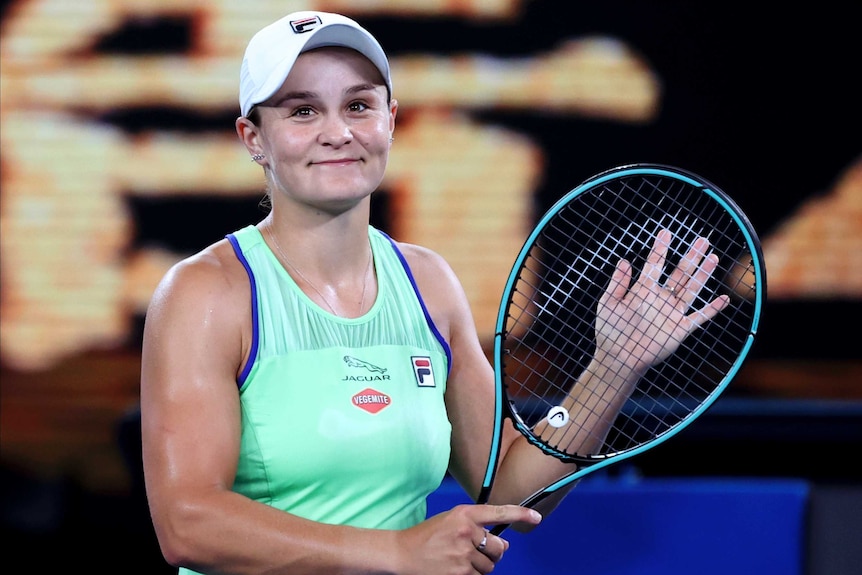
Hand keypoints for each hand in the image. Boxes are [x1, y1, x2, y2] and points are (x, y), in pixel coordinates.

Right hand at [395, 504, 540, 573]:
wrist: (403, 553)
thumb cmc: (427, 536)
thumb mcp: (450, 521)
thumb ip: (477, 527)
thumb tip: (504, 544)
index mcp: (463, 514)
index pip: (498, 512)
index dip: (520, 514)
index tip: (536, 516)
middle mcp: (466, 531)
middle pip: (498, 547)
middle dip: (493, 552)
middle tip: (475, 551)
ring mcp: (463, 554)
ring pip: (490, 565)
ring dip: (480, 566)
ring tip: (459, 560)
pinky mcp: (460, 573)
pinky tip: (456, 568)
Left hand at [595, 229, 728, 375]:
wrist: (618, 359)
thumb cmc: (609, 332)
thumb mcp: (608, 304)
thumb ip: (617, 284)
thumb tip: (624, 261)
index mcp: (643, 290)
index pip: (654, 264)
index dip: (660, 249)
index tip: (666, 232)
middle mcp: (661, 299)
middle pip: (680, 273)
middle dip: (691, 256)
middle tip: (702, 240)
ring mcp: (672, 313)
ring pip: (692, 289)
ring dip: (703, 274)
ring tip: (713, 257)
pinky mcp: (680, 329)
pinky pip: (700, 317)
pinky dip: (712, 309)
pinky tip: (724, 298)